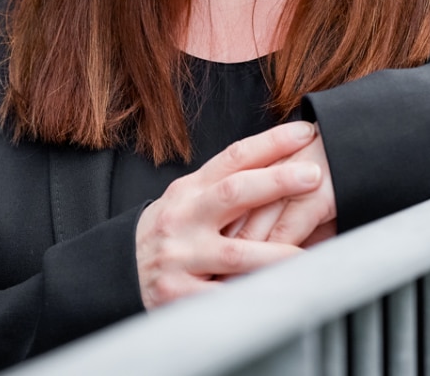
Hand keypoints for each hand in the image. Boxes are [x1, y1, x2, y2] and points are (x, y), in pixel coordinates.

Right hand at [136, 121, 321, 308]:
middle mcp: (184, 218)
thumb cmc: (167, 233)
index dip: (271, 142)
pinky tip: (279, 294)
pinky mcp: (178, 296)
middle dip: (277, 182)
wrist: (115, 274)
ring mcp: (180, 257)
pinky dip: (251, 296)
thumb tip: (279, 161)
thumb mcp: (186, 200)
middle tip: (315, 174)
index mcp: (190, 190)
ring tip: (311, 252)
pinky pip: (222, 298)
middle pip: (235, 193)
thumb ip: (224, 185)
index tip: (305, 132)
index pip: (234, 157)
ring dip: (277, 253)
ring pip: (236, 253)